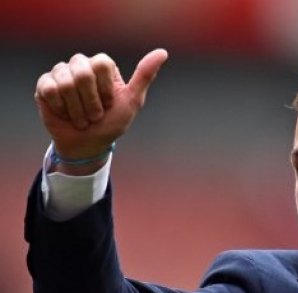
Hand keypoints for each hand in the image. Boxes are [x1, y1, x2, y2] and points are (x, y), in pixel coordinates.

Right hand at [34, 49, 167, 160]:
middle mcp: (81, 65)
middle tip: (95, 115)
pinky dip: (61, 108)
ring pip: (66, 83)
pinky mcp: (45, 85)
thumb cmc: (112, 122)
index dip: (105, 89)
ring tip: (82, 118)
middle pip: (83, 73)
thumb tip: (163, 52)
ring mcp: (61, 73)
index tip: (109, 104)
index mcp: (102, 65)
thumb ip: (145, 75)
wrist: (89, 144)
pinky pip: (50, 90)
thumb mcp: (133, 101)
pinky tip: (66, 114)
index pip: (101, 64)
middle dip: (91, 102)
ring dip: (77, 109)